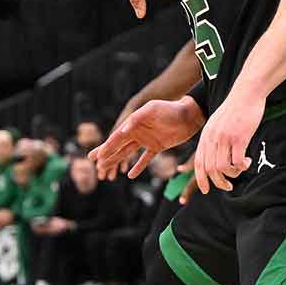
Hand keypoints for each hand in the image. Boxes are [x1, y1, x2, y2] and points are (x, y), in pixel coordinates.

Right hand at [90, 97, 204, 179]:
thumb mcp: (153, 109)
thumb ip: (137, 118)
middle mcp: (137, 132)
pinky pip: (145, 159)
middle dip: (106, 155)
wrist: (190, 115)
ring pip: (128, 153)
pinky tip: (131, 175)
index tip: (97, 157)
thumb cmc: (170, 108)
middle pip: (118, 146)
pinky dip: (139, 167)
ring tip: (106, 170)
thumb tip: (122, 130)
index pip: (116, 138)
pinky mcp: (158, 146)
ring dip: (117, 161)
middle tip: (95, 164)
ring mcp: (147, 140)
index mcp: (133, 124)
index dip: (106, 148)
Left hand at [181, 91, 263, 199]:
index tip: (206, 190)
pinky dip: (242, 166)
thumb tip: (214, 156)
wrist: (246, 93)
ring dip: (232, 175)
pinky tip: (248, 161)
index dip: (200, 179)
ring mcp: (225, 138)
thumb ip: (213, 138)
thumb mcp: (217, 123)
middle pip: (210, 169)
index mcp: (206, 136)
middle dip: (218, 182)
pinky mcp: (239, 138)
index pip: (199, 163)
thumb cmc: (234, 109)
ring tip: (240, 171)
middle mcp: (212, 138)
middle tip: (228, 186)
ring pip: (223, 168)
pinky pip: (237, 161)